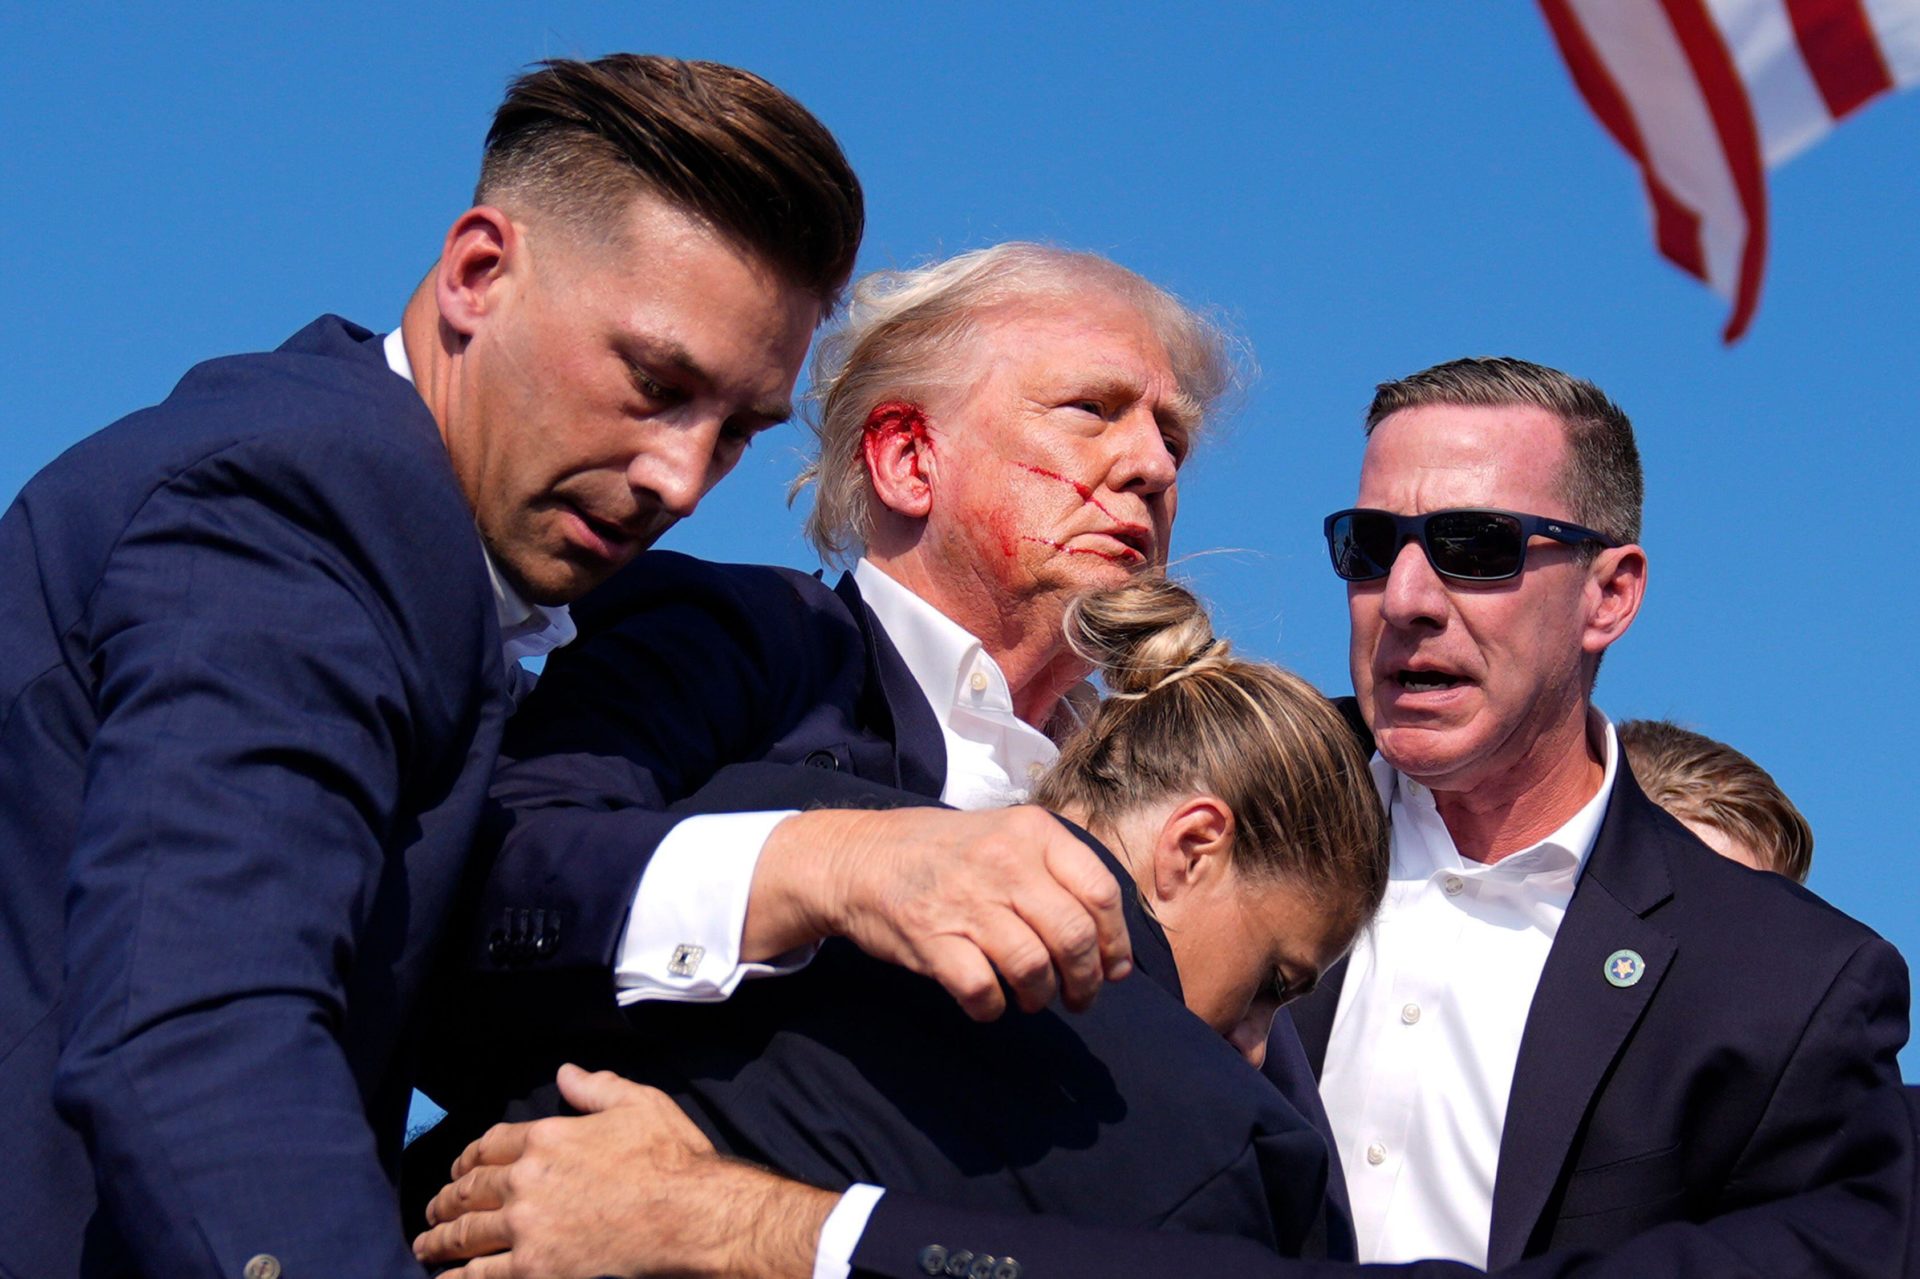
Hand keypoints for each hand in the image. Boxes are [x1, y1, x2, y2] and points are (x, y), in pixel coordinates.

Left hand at [413, 1064, 832, 1278]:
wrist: (690, 1215)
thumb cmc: (671, 1159)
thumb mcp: (639, 1104)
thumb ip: (597, 1087)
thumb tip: (567, 1071)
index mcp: (547, 1137)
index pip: (491, 1146)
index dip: (468, 1157)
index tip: (459, 1167)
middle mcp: (526, 1181)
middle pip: (469, 1190)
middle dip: (447, 1200)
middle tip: (434, 1210)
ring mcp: (527, 1228)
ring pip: (466, 1234)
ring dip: (440, 1240)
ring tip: (425, 1245)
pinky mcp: (535, 1269)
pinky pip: (481, 1276)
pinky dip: (457, 1278)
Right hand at [745, 804, 1131, 1018]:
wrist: (859, 858)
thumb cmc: (943, 854)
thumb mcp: (1005, 834)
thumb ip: (1055, 873)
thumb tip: (1108, 942)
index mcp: (1032, 832)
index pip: (1100, 892)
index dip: (1114, 941)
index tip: (1112, 968)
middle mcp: (1005, 862)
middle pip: (1073, 936)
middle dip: (1085, 980)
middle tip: (1079, 997)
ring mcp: (967, 901)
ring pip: (1034, 968)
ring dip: (1040, 997)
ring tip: (1032, 1000)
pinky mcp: (932, 938)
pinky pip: (983, 990)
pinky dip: (993, 1008)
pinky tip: (990, 1002)